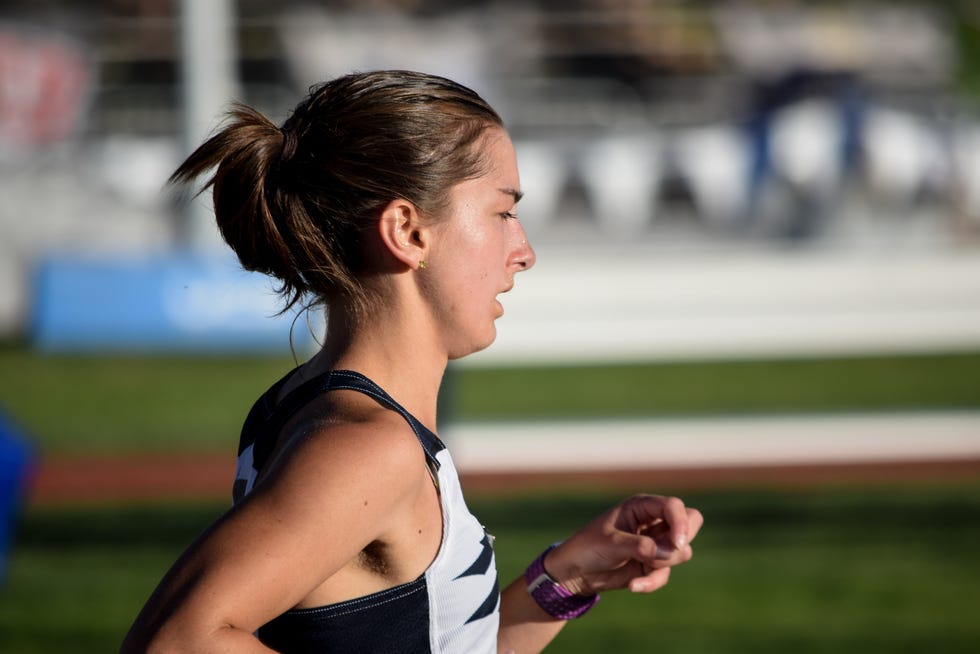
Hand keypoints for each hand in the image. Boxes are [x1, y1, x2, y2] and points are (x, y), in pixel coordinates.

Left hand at [543, 494, 702, 595]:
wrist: (577, 571)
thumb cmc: (589, 546)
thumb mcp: (612, 543)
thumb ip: (642, 546)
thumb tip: (670, 552)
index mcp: (642, 506)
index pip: (674, 506)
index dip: (680, 522)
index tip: (677, 543)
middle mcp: (653, 521)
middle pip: (691, 521)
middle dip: (681, 539)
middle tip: (667, 551)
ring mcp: (656, 543)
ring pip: (682, 551)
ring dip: (663, 562)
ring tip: (640, 565)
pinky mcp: (653, 564)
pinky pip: (665, 573)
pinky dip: (652, 582)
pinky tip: (633, 586)